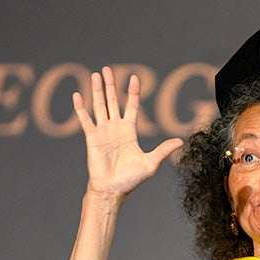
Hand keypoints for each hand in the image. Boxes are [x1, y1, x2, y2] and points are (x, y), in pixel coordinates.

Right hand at [73, 66, 183, 205]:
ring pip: (99, 106)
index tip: (134, 77)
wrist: (112, 190)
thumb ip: (163, 150)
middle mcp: (115, 128)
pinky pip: (86, 120)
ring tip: (95, 75)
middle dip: (111, 85)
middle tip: (107, 69)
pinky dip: (80, 108)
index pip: (132, 106)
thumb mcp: (151, 163)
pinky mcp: (92, 138)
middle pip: (113, 101)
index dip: (133, 92)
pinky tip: (78, 95)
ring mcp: (103, 132)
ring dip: (97, 90)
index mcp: (129, 132)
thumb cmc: (130, 180)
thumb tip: (181, 141)